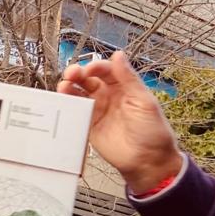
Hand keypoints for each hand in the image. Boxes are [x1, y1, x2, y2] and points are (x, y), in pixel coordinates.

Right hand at [58, 50, 182, 192]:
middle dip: (77, 74)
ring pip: (78, 94)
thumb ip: (128, 78)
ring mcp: (97, 110)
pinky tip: (62, 102)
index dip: (95, 67)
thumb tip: (118, 55)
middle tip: (71, 74)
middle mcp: (108, 96)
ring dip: (69, 87)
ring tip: (63, 86)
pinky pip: (74, 112)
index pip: (106, 71)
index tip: (88, 69)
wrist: (146, 160)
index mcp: (124, 88)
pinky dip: (66, 105)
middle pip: (88, 80)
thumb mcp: (143, 101)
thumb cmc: (152, 131)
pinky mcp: (88, 125)